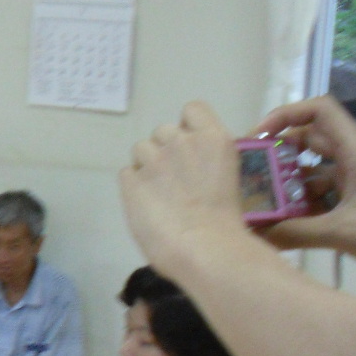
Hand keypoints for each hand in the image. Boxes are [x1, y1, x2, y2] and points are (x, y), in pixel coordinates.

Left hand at [120, 101, 255, 277]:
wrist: (204, 246)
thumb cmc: (227, 221)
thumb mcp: (228, 178)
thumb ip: (208, 162)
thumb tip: (195, 167)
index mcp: (213, 139)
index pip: (192, 109)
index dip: (188, 126)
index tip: (191, 147)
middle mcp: (181, 142)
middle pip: (163, 131)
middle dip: (165, 149)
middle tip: (174, 178)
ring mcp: (153, 160)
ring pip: (140, 148)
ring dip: (146, 165)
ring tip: (158, 191)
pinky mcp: (130, 181)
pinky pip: (126, 173)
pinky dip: (133, 185)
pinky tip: (145, 203)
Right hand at [260, 96, 355, 254]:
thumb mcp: (343, 233)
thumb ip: (295, 233)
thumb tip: (252, 237)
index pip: (320, 110)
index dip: (287, 114)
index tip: (260, 138)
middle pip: (311, 139)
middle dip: (280, 154)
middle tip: (253, 175)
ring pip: (316, 168)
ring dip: (290, 183)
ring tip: (267, 205)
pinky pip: (326, 191)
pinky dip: (305, 202)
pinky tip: (290, 224)